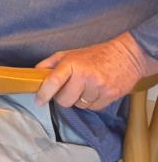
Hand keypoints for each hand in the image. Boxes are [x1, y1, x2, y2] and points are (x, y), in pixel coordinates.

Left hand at [35, 33, 150, 109]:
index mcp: (72, 63)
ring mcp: (99, 86)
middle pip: (64, 100)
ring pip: (79, 105)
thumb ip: (50, 63)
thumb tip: (34, 74)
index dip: (43, 94)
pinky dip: (91, 102)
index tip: (39, 100)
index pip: (53, 82)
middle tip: (68, 88)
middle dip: (63, 97)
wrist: (127, 56)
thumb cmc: (96, 54)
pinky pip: (93, 107)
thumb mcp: (69, 54)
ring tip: (85, 87)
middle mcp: (85, 75)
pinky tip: (95, 90)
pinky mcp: (110, 95)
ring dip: (79, 100)